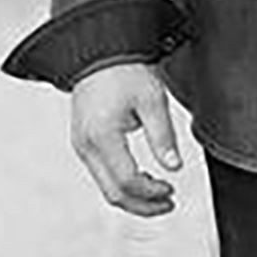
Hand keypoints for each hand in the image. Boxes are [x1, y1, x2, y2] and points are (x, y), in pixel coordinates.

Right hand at [70, 62, 180, 216]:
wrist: (99, 52)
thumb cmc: (125, 70)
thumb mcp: (152, 99)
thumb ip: (163, 136)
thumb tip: (174, 167)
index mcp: (103, 136)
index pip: (127, 181)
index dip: (152, 192)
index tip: (172, 189)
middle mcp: (86, 146)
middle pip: (113, 194)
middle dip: (142, 205)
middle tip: (168, 202)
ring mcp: (81, 145)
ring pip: (105, 187)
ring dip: (133, 196)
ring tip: (159, 193)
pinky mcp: (83, 142)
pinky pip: (101, 173)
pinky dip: (121, 182)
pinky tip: (141, 177)